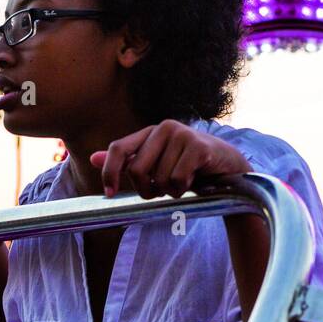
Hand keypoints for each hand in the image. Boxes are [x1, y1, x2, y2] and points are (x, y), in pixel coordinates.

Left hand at [91, 119, 252, 198]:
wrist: (229, 167)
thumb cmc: (190, 167)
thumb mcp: (157, 163)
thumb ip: (128, 160)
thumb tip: (92, 158)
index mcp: (151, 132)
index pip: (118, 148)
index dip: (109, 172)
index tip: (110, 194)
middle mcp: (165, 128)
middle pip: (137, 170)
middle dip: (146, 189)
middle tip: (160, 191)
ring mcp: (183, 135)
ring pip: (159, 179)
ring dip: (169, 191)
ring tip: (183, 183)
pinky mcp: (199, 147)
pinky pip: (177, 180)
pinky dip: (183, 189)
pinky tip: (195, 180)